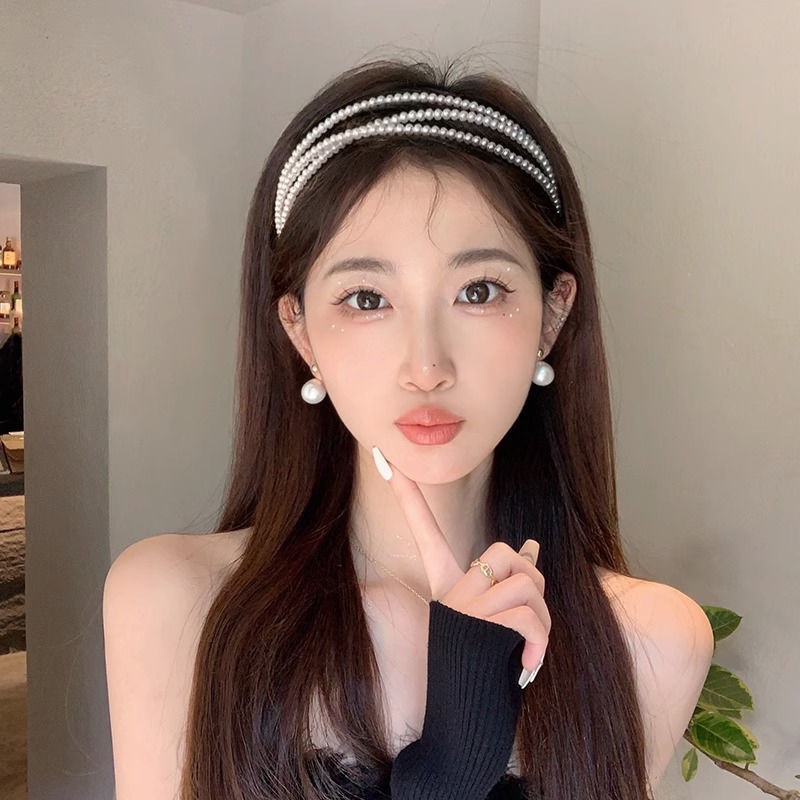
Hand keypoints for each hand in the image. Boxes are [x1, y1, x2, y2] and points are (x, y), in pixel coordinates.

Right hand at [371, 446, 550, 681]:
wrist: (462, 729)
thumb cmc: (480, 674)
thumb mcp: (494, 624)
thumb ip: (511, 583)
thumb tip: (532, 547)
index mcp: (447, 588)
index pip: (424, 532)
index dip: (408, 498)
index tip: (389, 463)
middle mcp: (449, 594)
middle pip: (502, 552)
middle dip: (532, 580)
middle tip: (531, 617)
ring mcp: (462, 611)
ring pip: (524, 586)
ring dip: (543, 622)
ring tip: (530, 650)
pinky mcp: (477, 629)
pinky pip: (527, 615)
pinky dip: (540, 642)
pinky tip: (526, 666)